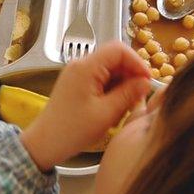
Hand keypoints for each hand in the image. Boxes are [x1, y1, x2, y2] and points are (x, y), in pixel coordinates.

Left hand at [20, 42, 151, 170]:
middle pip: (115, 59)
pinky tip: (113, 109)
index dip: (137, 62)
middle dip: (130, 76)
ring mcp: (78, 74)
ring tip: (124, 108)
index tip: (147, 80)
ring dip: (122, 86)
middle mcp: (81, 65)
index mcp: (86, 67)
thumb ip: (129, 94)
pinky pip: (101, 80)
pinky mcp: (78, 84)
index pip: (119, 49)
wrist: (46, 143)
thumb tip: (146, 82)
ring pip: (110, 70)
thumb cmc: (72, 130)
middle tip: (139, 97)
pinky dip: (112, 91)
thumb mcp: (106, 113)